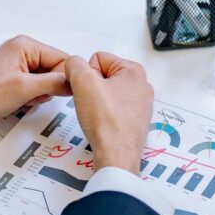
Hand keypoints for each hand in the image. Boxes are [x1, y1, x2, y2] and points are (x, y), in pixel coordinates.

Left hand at [0, 36, 70, 133]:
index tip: (61, 94)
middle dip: (48, 87)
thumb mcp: (25, 89)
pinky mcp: (12, 77)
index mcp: (25, 45)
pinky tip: (18, 102)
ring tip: (23, 99)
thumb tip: (75, 82)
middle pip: (54, 69)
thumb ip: (54, 82)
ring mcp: (16, 64)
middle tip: (32, 96)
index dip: (65, 78)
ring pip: (45, 80)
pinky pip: (33, 86)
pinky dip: (30, 97)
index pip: (61, 59)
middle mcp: (22, 50)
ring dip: (39, 94)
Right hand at [63, 53, 153, 174]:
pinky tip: (103, 124)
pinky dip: (104, 115)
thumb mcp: (83, 82)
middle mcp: (141, 86)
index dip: (86, 75)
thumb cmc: (106, 122)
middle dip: (92, 88)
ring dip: (97, 102)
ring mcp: (140, 105)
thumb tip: (73, 65)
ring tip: (97, 116)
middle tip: (92, 104)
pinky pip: (112, 110)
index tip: (89, 92)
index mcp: (134, 71)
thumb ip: (74, 64)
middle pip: (103, 76)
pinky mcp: (135, 121)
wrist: (116, 156)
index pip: (97, 59)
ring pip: (107, 93)